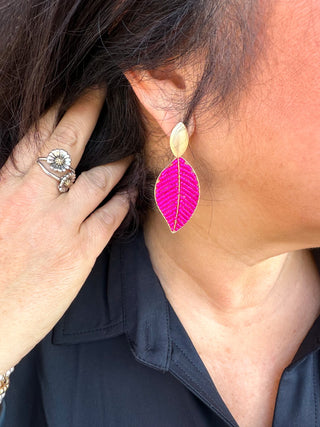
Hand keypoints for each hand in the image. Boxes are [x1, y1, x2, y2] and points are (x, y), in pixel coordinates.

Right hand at [0, 88, 133, 371]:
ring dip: (119, 158)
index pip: (35, 137)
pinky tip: (134, 189)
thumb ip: (8, 188)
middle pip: (68, 142)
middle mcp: (33, 197)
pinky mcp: (80, 251)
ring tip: (133, 146)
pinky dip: (125, 200)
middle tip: (107, 91)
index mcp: (5, 187)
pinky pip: (111, 216)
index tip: (74, 90)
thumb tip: (29, 171)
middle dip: (89, 110)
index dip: (57, 109)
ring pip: (99, 177)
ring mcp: (60, 223)